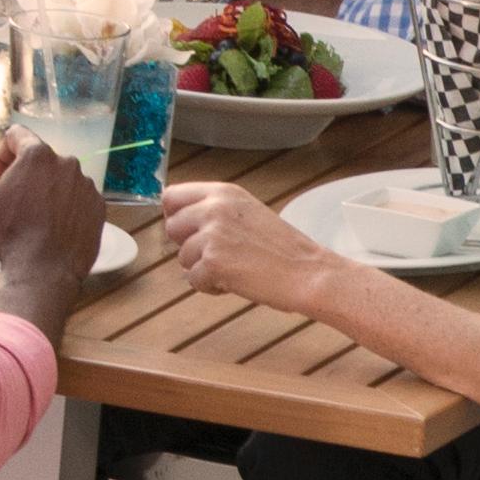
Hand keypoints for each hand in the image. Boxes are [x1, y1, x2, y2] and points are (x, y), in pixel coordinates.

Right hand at [0, 132, 103, 324]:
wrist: (45, 273)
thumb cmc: (8, 233)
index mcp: (38, 155)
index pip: (16, 136)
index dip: (0, 155)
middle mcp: (68, 163)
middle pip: (39, 158)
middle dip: (21, 174)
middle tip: (9, 203)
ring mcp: (86, 186)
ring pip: (59, 178)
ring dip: (44, 190)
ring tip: (32, 218)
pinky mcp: (98, 208)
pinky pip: (77, 198)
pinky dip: (64, 207)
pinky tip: (51, 227)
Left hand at [158, 172, 355, 326]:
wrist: (307, 273)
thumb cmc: (282, 249)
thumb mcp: (247, 214)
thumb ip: (215, 212)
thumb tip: (179, 222)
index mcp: (223, 192)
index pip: (172, 196)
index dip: (176, 216)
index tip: (189, 231)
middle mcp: (214, 208)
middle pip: (171, 227)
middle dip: (188, 245)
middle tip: (218, 254)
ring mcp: (212, 235)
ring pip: (182, 257)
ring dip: (202, 268)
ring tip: (234, 268)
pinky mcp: (212, 262)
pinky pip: (192, 280)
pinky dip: (211, 287)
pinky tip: (235, 281)